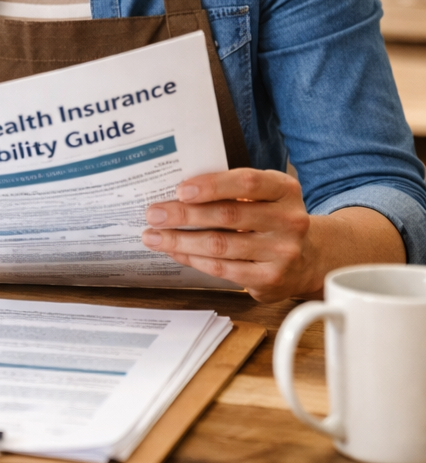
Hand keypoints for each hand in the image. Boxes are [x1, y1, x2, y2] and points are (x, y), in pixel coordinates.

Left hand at [141, 168, 314, 301]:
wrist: (307, 258)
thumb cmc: (270, 218)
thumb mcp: (264, 196)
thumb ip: (231, 190)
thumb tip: (176, 193)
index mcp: (284, 190)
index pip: (247, 183)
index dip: (212, 185)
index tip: (180, 190)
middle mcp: (289, 221)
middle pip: (228, 216)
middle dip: (184, 215)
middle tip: (154, 214)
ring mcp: (282, 253)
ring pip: (220, 246)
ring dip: (180, 241)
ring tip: (154, 236)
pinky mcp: (270, 279)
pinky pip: (223, 269)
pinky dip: (193, 259)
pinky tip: (175, 252)